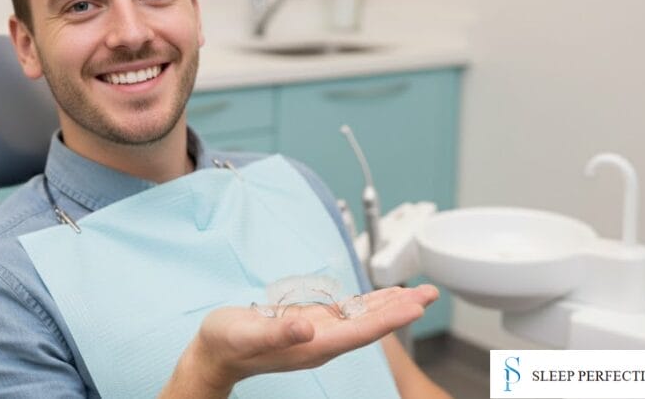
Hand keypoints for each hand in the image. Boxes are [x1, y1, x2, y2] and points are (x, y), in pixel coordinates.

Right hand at [186, 284, 438, 391]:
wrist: (214, 352)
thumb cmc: (227, 342)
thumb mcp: (246, 334)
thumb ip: (276, 333)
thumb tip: (308, 329)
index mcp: (312, 345)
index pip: (360, 332)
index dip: (389, 318)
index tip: (414, 306)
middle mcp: (322, 341)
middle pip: (370, 325)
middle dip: (401, 309)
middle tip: (430, 293)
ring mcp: (318, 333)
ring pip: (363, 318)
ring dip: (391, 305)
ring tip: (417, 293)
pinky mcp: (311, 324)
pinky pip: (347, 312)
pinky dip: (368, 302)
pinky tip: (381, 297)